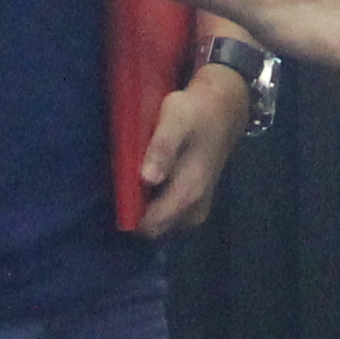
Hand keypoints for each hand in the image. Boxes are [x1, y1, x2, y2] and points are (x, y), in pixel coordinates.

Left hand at [133, 69, 246, 238]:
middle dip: (135, 211)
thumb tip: (147, 179)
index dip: (128, 213)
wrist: (224, 110)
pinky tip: (150, 181)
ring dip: (145, 208)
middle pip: (153, 228)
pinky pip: (168, 217)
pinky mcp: (196, 204)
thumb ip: (162, 149)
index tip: (116, 192)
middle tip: (125, 181)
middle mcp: (194, 209)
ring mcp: (196, 209)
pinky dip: (155, 205)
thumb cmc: (196, 113)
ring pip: (160, 224)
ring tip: (136, 178)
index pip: (149, 225)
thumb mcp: (175, 120)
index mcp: (188, 193)